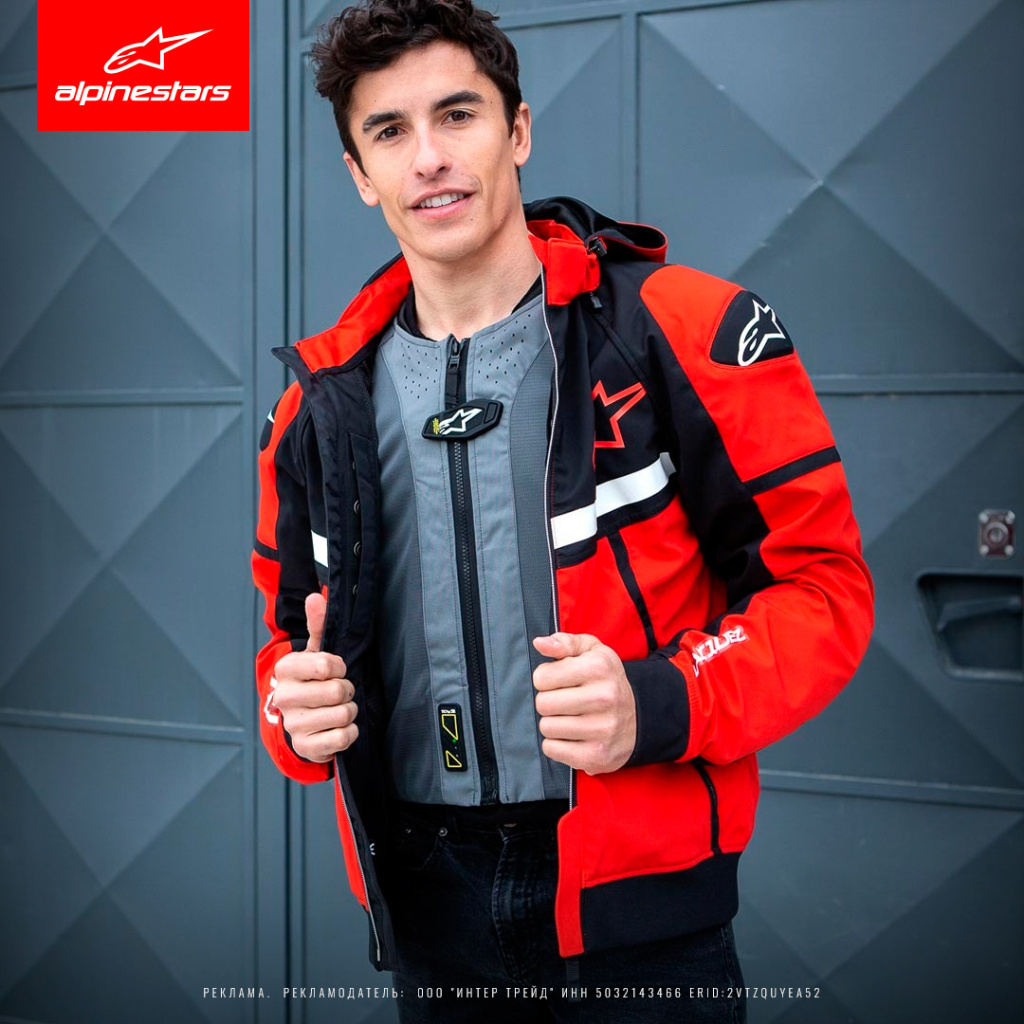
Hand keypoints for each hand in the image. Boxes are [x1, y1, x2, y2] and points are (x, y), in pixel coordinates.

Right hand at [271, 593, 357, 761]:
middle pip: (337, 691)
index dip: (340, 667)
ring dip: (349, 711)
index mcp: (286, 669)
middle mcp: (284, 697)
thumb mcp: (316, 651)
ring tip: (339, 708)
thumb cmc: (313, 681)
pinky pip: (342, 738)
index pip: (326, 665)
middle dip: (347, 690)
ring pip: (343, 715)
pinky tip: (339, 728)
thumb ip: (318, 624)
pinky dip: (349, 732)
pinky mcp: (305, 747)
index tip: (337, 669)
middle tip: (340, 691)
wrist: (302, 720)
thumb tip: (315, 597)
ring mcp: (293, 724)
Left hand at [531, 632, 635, 774]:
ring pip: (546, 727)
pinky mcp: (596, 755)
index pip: (541, 677)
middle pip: (543, 704)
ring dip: (553, 724)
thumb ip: (563, 642)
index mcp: (598, 667)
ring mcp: (602, 729)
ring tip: (571, 718)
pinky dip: (557, 745)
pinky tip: (573, 736)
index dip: (546, 679)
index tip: (561, 682)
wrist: (640, 718)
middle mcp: (603, 697)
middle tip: (565, 702)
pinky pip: (552, 750)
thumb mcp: (592, 652)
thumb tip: (539, 643)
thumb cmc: (606, 681)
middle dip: (549, 702)